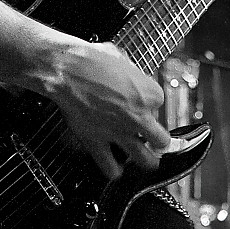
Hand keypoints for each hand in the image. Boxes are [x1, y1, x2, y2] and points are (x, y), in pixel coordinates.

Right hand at [38, 40, 170, 179]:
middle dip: (158, 140)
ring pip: (145, 160)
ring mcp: (120, 133)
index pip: (159, 104)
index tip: (141, 102)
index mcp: (150, 94)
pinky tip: (114, 167)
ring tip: (144, 159)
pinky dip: (114, 170)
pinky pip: (111, 168)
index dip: (149, 104)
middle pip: (162, 140)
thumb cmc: (91, 59)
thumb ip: (132, 73)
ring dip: (146, 161)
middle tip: (153, 138)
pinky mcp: (98, 142)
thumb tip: (129, 75)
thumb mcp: (122, 58)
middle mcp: (139, 117)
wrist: (67, 70)